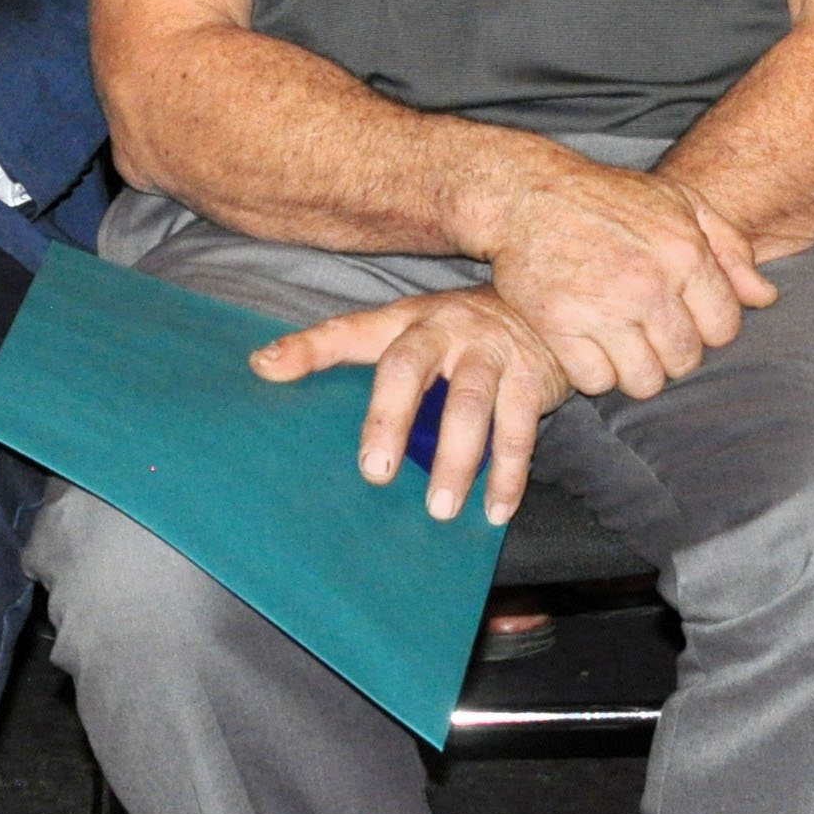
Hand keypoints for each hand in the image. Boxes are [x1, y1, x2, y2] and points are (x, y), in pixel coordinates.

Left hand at [252, 285, 568, 523]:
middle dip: (389, 418)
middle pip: (408, 367)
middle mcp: (445, 328)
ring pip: (469, 404)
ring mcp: (490, 350)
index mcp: (406, 319)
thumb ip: (354, 355)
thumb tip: (267, 370)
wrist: (546, 304)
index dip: (308, 347)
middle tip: (376, 472)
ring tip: (440, 508)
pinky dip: (508, 474)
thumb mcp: (411, 332)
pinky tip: (495, 509)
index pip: (349, 331)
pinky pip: (519, 429)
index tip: (266, 368)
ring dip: (454, 459)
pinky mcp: (532, 377)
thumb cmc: (461, 333)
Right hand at [475, 159, 777, 400]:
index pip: (723, 330)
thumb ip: (729, 247)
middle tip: (648, 329)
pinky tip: (588, 342)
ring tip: (621, 340)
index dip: (706, 328)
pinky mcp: (559, 327)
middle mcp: (648, 284)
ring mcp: (602, 309)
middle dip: (671, 353)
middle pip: (684, 362)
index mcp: (684, 252)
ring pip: (644, 381)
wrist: (530, 193)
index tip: (682, 314)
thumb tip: (766, 298)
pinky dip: (593, 370)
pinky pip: (595, 381)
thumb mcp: (679, 202)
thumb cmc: (611, 198)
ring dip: (634, 369)